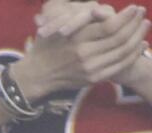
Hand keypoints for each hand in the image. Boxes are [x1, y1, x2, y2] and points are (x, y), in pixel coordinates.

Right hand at [14, 3, 148, 99]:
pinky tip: (140, 45)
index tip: (135, 8)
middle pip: (120, 38)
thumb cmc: (46, 46)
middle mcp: (84, 54)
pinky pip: (119, 65)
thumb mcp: (56, 27)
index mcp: (76, 39)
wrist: (37, 74)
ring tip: (145, 26)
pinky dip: (133, 54)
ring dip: (139, 37)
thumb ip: (79, 19)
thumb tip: (100, 11)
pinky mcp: (93, 78)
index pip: (110, 26)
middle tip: (143, 14)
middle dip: (136, 24)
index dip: (126, 16)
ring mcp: (90, 68)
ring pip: (123, 52)